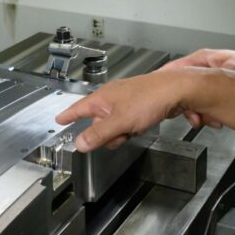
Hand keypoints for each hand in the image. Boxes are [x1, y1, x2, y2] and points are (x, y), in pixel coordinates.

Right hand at [55, 68, 213, 151]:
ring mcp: (125, 101)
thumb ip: (98, 134)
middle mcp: (112, 97)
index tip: (59, 119)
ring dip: (122, 132)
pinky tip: (142, 125)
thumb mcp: (119, 121)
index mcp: (102, 97)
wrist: (176, 91)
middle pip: (98, 123)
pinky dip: (133, 128)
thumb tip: (79, 143)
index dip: (68, 115)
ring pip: (114, 125)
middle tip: (119, 133)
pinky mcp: (138, 105)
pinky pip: (128, 123)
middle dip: (106, 134)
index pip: (78, 108)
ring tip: (134, 127)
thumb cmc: (150, 98)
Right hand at [157, 49, 234, 128]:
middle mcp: (198, 72)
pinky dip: (206, 115)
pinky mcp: (210, 94)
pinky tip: (214, 120)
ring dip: (198, 113)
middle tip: (194, 118)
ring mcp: (203, 83)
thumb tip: (210, 81)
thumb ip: (221, 73)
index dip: (162, 81)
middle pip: (180, 90)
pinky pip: (201, 106)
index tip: (155, 94)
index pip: (173, 69)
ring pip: (190, 101)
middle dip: (184, 106)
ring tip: (211, 121)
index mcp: (199, 60)